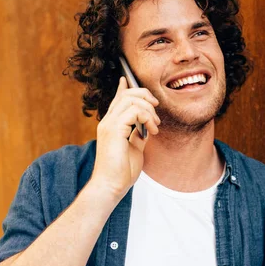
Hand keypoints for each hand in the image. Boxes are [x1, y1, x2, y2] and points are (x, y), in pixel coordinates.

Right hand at [90, 77, 160, 199]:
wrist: (111, 186)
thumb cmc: (121, 172)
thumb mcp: (134, 148)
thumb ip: (138, 134)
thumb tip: (147, 126)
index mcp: (111, 125)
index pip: (117, 100)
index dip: (125, 88)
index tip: (127, 79)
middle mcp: (108, 122)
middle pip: (126, 94)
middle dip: (145, 96)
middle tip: (156, 109)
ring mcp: (109, 124)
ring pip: (131, 99)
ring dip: (149, 109)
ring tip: (155, 125)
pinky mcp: (114, 130)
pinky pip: (134, 111)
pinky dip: (147, 117)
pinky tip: (151, 131)